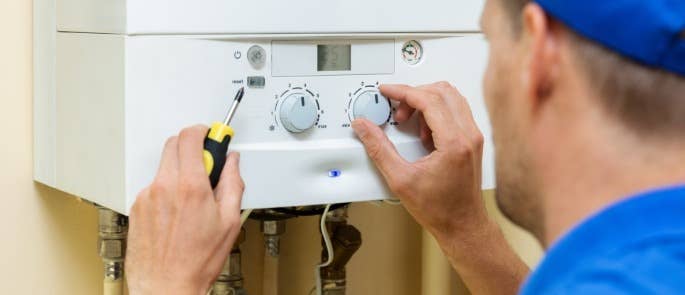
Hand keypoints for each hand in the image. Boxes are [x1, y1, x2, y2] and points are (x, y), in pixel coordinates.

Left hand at [126, 125, 243, 294]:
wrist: (165, 285)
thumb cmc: (196, 261)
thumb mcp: (229, 221)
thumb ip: (232, 183)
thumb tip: (232, 163)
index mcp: (190, 187)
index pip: (191, 137)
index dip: (203, 130)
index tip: (212, 135)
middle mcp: (164, 187)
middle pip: (174, 144)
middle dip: (192, 147)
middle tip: (206, 164)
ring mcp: (147, 196)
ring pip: (164, 166)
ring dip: (180, 171)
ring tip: (192, 198)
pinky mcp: (137, 207)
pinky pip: (154, 186)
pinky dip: (167, 189)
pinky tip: (177, 212)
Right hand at [352, 82, 489, 245]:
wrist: (462, 225)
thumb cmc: (440, 209)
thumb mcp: (400, 179)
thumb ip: (379, 149)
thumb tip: (364, 127)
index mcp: (454, 142)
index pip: (428, 99)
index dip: (403, 91)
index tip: (387, 91)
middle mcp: (469, 135)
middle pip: (442, 91)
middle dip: (414, 95)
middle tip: (396, 110)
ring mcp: (473, 137)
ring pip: (451, 98)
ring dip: (426, 102)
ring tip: (409, 123)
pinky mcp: (472, 141)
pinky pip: (455, 111)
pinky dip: (436, 113)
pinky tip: (422, 133)